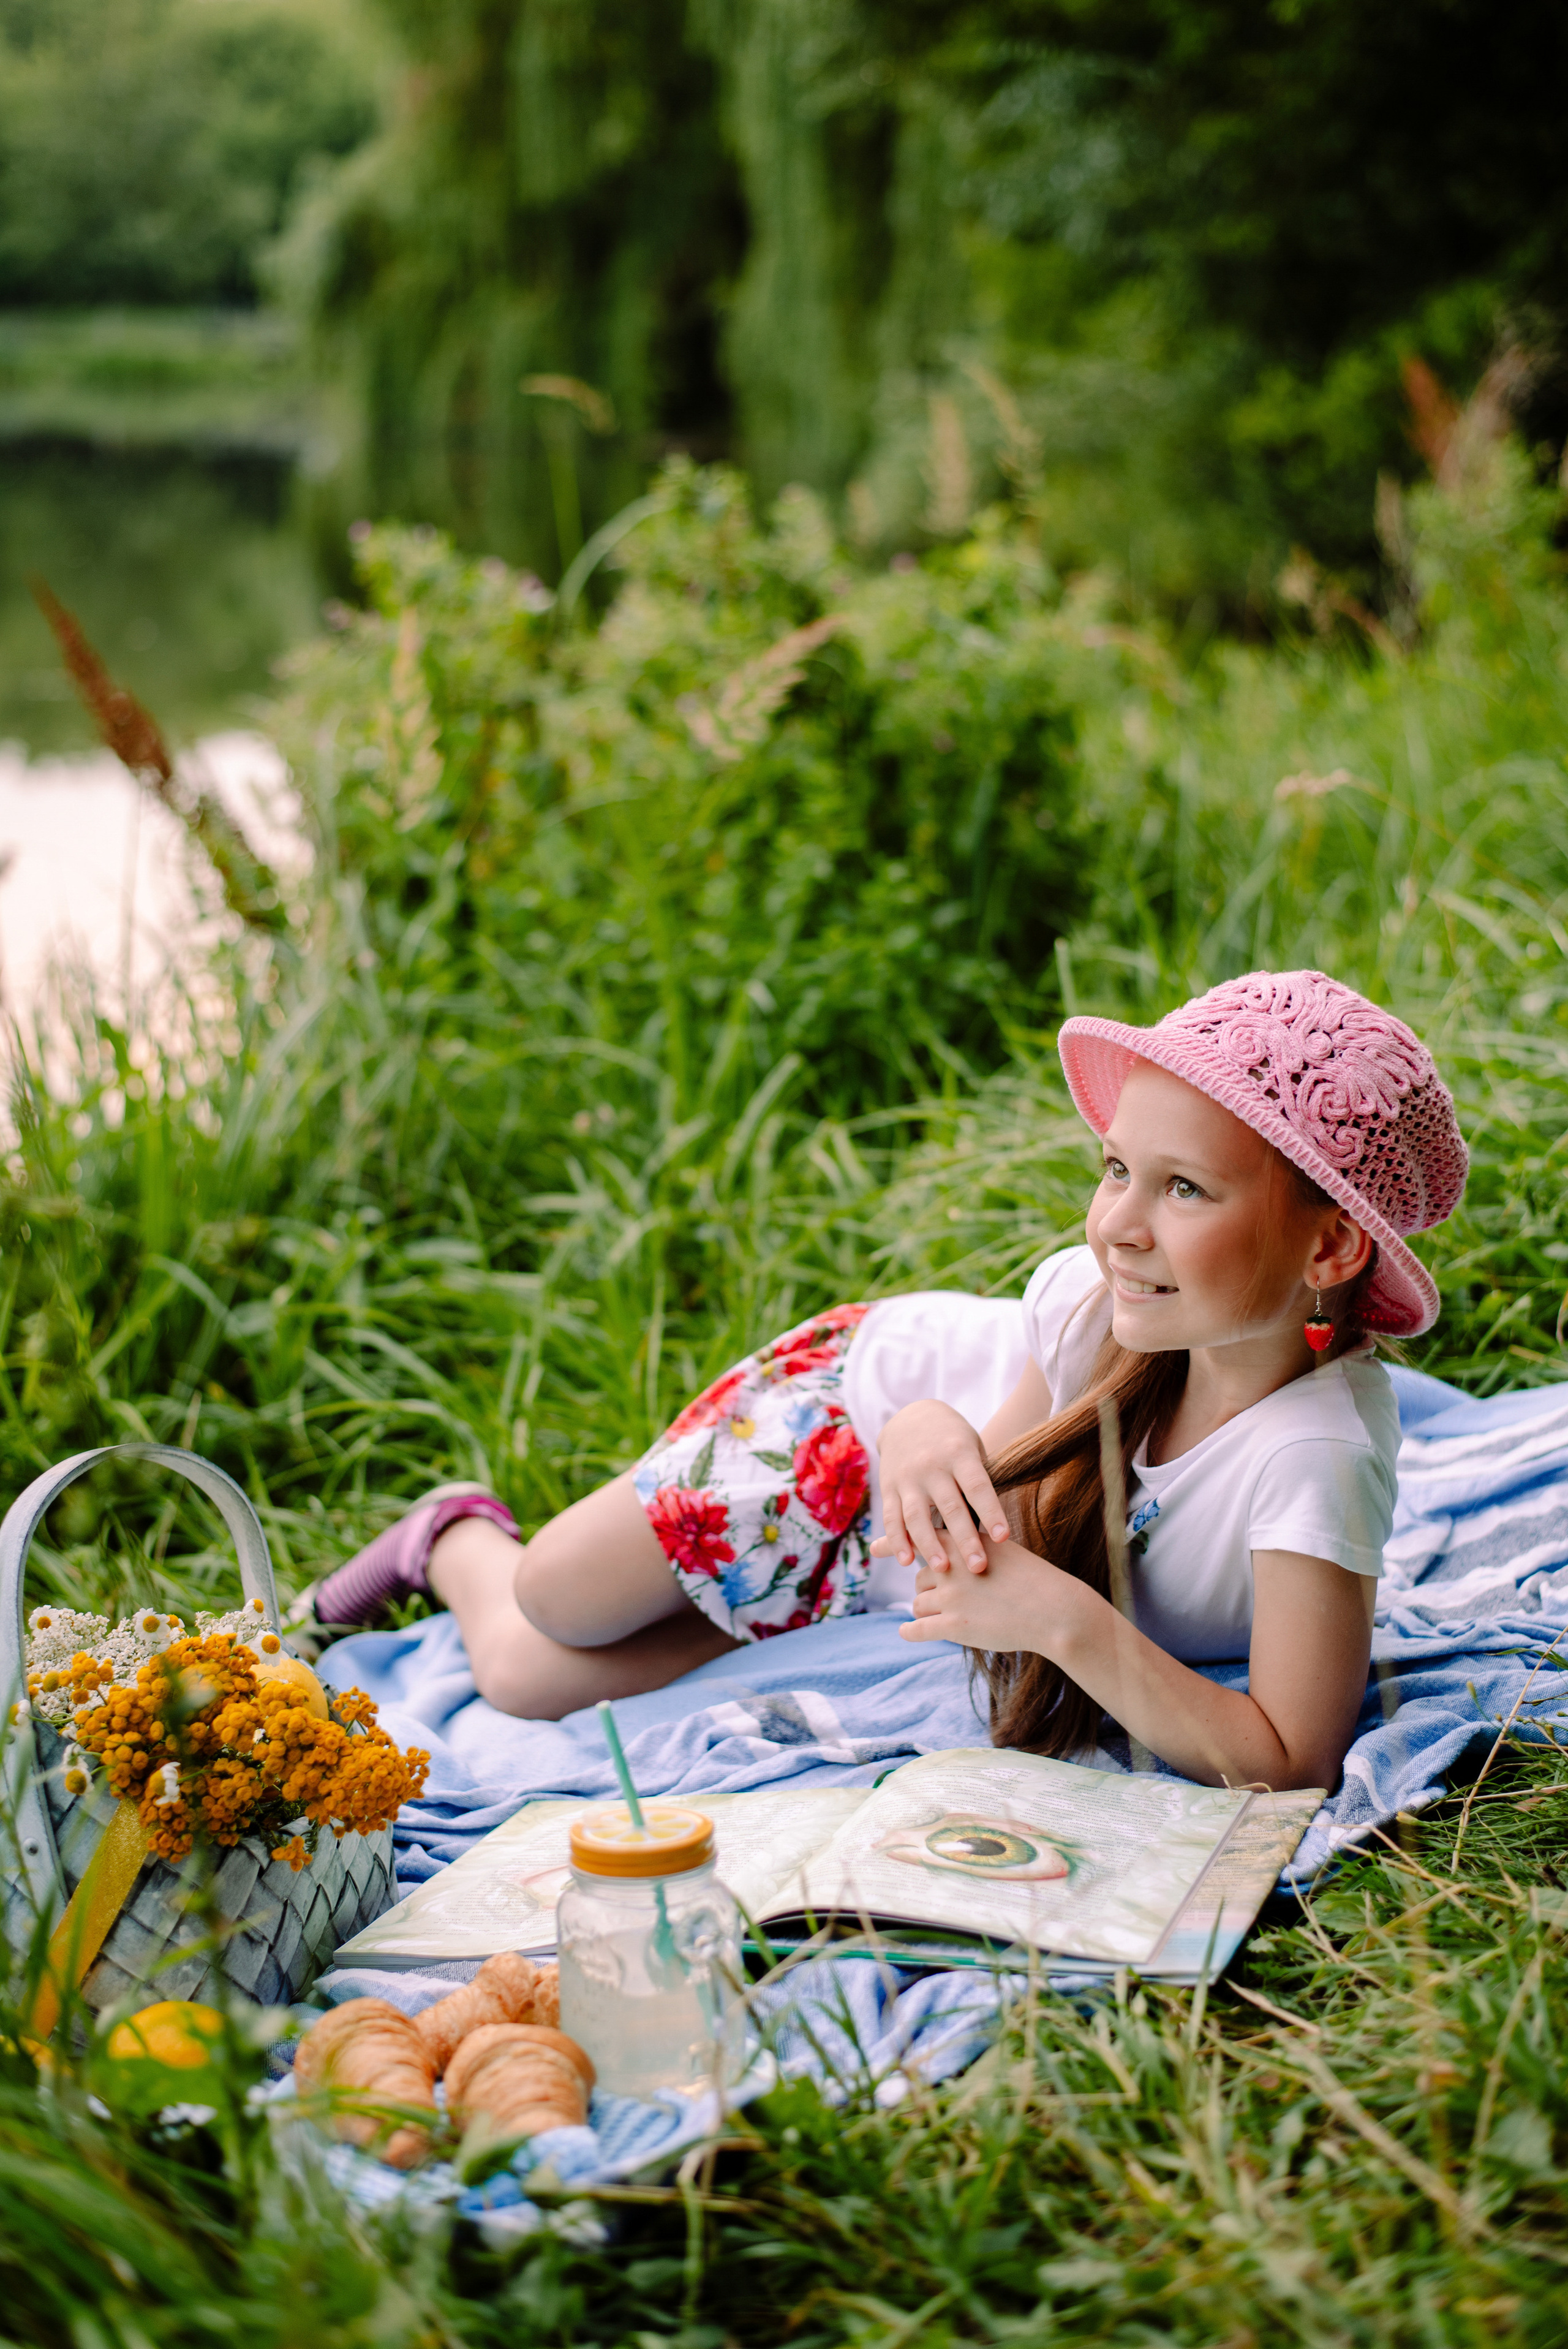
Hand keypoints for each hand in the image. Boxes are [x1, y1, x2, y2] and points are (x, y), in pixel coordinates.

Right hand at [873, 1399, 1009, 1571]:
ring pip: (917, 1516)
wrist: (911, 1417)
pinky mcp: (889, 1487)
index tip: (1003, 1538)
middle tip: (978, 1567)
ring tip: (943, 1569)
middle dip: (964, 1539)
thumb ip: (980, 1481)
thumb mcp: (972, 1447)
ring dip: (929, 1545)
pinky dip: (898, 1540)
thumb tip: (994, 1523)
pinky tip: (907, 1561)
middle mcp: (932, 1465)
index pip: (978, 1486)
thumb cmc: (954, 1441)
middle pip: (950, 1506)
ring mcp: (908, 1477)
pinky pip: (891, 1517)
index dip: (991, 1512)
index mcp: (960, 1454)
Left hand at [897, 1538, 1064, 1653]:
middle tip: (951, 1597)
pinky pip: (918, 1628)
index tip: (874, 1546)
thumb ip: (969, 1546)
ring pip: (919, 1603)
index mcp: (963, 1542)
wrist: (1053, 1609)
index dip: (895, 1543)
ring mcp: (951, 1596)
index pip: (921, 1539)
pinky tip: (905, 1632)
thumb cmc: (1030, 1579)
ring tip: (950, 1615)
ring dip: (928, 1610)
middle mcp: (952, 1566)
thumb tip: (942, 1551)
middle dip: (930, 1588)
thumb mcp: (998, 1549)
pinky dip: (910, 1631)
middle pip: (920, 1577)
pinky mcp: (953, 1626)